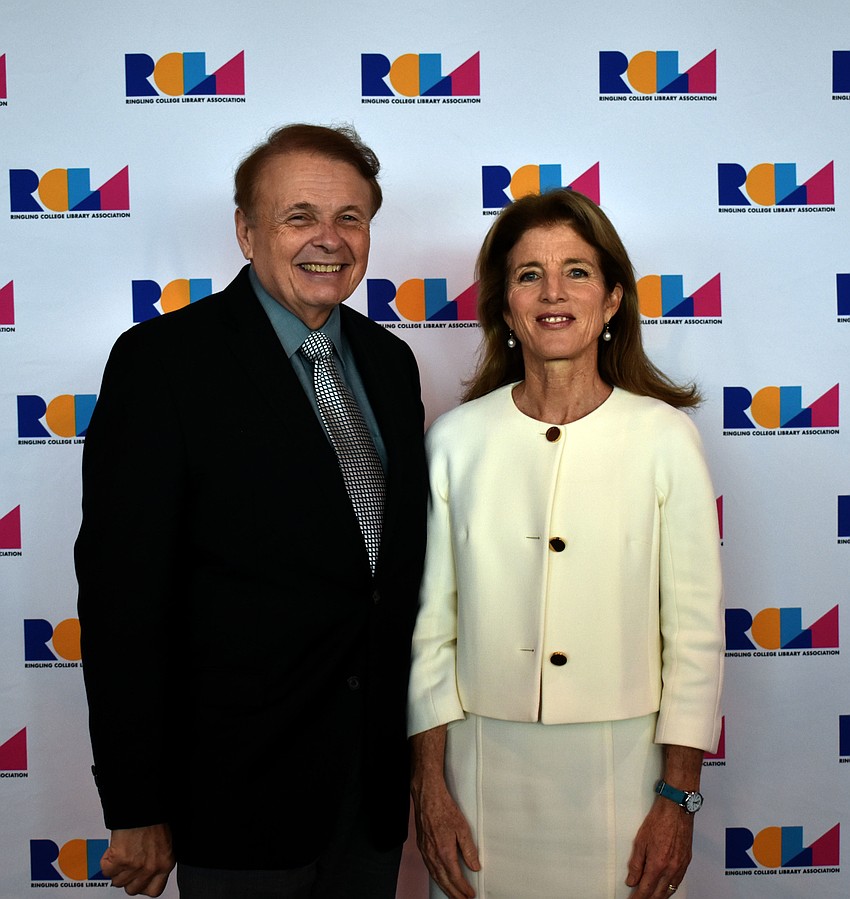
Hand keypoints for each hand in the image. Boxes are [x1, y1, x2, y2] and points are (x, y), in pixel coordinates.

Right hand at [99, 824, 174, 896]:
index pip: (154, 891)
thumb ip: (157, 861)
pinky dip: (107, 861)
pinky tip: (115, 849)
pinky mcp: (119, 860)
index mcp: (165, 864)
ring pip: (117, 882)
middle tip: (129, 862)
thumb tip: (148, 871)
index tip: (140, 879)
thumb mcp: (164, 843)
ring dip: (117, 869)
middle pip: (132, 890)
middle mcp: (150, 868)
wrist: (143, 807)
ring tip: (123, 851)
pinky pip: (107, 871)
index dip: (144, 885)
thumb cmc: (154, 820)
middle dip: (128, 878)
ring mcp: (134, 866)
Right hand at [412, 779, 479, 898]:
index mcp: (444, 852)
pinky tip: (440, 877)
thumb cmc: (444, 808)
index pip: (455, 878)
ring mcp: (425, 851)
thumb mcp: (462, 828)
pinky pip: (429, 868)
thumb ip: (469, 850)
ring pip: (435, 876)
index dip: (463, 889)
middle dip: (454, 894)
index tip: (470, 894)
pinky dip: (436, 877)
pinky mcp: (421, 846)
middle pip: (444, 881)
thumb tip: (475, 866)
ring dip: (445, 887)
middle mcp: (433, 855)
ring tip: (453, 894)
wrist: (427, 797)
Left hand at [625, 798, 693, 897]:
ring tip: (651, 897)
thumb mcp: (640, 841)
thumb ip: (636, 864)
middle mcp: (671, 869)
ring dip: (660, 896)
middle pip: (659, 894)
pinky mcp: (686, 862)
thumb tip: (632, 880)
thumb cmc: (659, 820)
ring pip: (670, 890)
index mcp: (658, 864)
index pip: (646, 889)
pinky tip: (666, 889)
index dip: (638, 898)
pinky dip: (670, 889)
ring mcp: (680, 867)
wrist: (676, 810)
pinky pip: (678, 882)